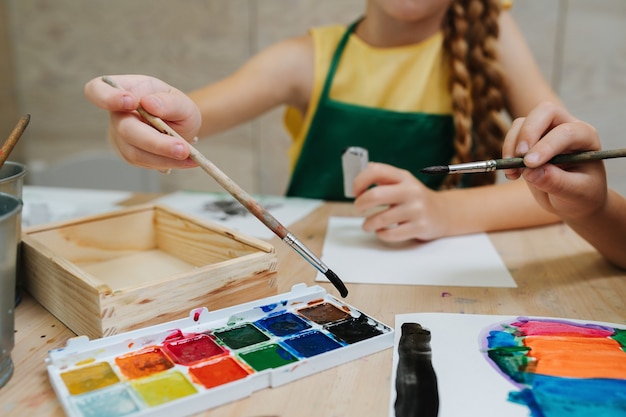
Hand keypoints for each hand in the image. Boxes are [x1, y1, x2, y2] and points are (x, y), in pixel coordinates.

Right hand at [84, 75, 200, 169]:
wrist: (178, 125)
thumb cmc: (174, 108)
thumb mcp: (180, 101)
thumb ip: (169, 102)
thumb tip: (150, 104)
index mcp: (124, 90)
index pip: (97, 90)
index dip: (107, 97)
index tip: (131, 102)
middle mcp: (117, 115)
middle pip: (125, 129)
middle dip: (155, 141)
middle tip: (182, 148)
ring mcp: (121, 137)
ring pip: (135, 152)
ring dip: (165, 157)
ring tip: (190, 156)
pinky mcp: (130, 155)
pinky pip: (146, 162)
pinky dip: (168, 163)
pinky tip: (186, 161)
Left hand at [352, 162, 449, 241]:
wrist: (443, 213)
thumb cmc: (414, 198)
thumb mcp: (402, 182)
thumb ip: (382, 178)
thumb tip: (357, 176)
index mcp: (403, 177)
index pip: (376, 171)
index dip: (359, 181)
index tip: (356, 191)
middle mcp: (410, 191)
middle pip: (375, 195)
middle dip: (360, 204)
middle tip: (359, 208)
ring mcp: (416, 209)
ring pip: (380, 219)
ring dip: (368, 224)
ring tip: (368, 225)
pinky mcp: (419, 227)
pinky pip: (390, 234)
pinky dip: (381, 234)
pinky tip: (382, 231)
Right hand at [502, 101, 606, 219]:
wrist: (572, 199)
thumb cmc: (581, 194)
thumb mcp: (576, 193)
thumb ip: (556, 182)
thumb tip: (530, 171)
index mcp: (586, 137)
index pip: (566, 132)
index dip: (546, 145)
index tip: (529, 164)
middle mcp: (566, 127)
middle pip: (545, 111)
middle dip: (528, 132)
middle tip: (518, 157)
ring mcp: (546, 131)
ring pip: (523, 122)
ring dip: (512, 145)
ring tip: (512, 173)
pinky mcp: (529, 140)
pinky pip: (513, 135)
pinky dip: (506, 152)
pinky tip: (511, 174)